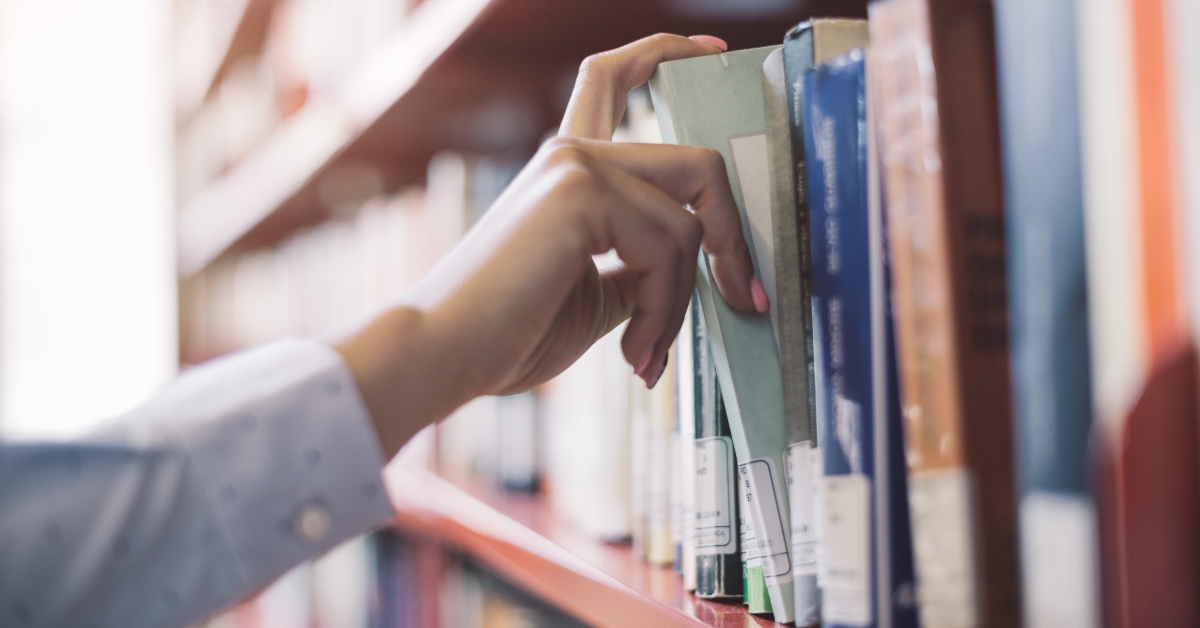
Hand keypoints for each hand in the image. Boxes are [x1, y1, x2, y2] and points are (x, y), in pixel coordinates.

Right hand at [334, 33, 763, 457]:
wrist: (445, 355)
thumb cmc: (508, 334)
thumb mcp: (598, 295)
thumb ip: (644, 267)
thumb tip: (698, 270)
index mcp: (567, 168)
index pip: (616, 77)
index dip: (669, 53)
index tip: (715, 52)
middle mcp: (572, 152)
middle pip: (697, 165)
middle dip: (732, 238)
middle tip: (743, 297)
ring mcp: (576, 165)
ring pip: (690, 222)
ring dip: (684, 301)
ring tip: (648, 352)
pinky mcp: (580, 192)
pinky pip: (669, 248)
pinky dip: (666, 309)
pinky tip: (634, 351)